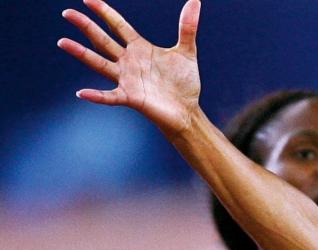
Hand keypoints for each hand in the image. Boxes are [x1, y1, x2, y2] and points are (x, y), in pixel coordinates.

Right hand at [58, 0, 201, 134]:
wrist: (187, 110)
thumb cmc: (184, 82)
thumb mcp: (187, 52)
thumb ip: (188, 27)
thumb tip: (195, 1)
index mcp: (139, 48)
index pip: (118, 25)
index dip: (105, 12)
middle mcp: (128, 61)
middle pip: (102, 40)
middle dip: (86, 26)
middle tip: (68, 13)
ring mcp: (127, 79)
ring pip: (100, 63)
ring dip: (82, 53)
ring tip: (63, 42)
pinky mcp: (131, 98)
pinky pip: (110, 96)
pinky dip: (97, 96)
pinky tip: (82, 93)